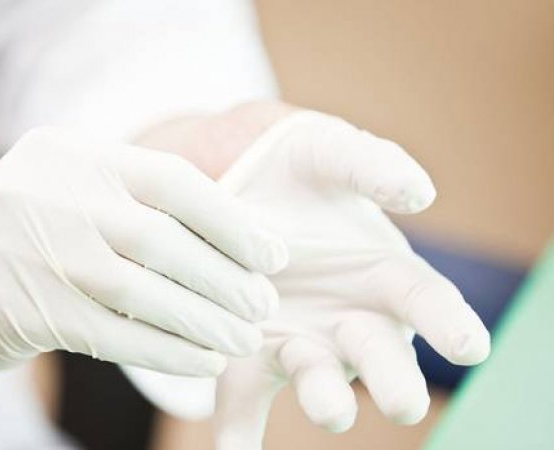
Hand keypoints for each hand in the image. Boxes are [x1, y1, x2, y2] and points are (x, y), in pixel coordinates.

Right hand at [0, 127, 287, 376]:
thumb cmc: (19, 236)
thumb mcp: (69, 195)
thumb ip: (133, 203)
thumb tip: (233, 239)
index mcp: (75, 154)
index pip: (172, 180)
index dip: (233, 221)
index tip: (274, 257)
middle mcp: (52, 191)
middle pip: (162, 238)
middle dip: (225, 278)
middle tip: (264, 308)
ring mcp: (29, 247)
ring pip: (140, 289)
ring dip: (203, 321)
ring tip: (244, 340)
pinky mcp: (15, 306)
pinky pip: (111, 332)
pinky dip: (166, 350)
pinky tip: (201, 362)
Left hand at [122, 109, 489, 447]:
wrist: (238, 185)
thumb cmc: (301, 171)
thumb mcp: (334, 153)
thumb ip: (373, 165)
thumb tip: (418, 193)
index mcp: (384, 277)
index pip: (428, 302)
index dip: (450, 323)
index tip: (470, 346)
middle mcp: (349, 319)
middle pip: (379, 356)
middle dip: (393, 381)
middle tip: (400, 402)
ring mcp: (300, 340)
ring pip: (317, 378)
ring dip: (325, 399)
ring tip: (327, 409)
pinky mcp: (249, 354)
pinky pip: (244, 397)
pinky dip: (239, 429)